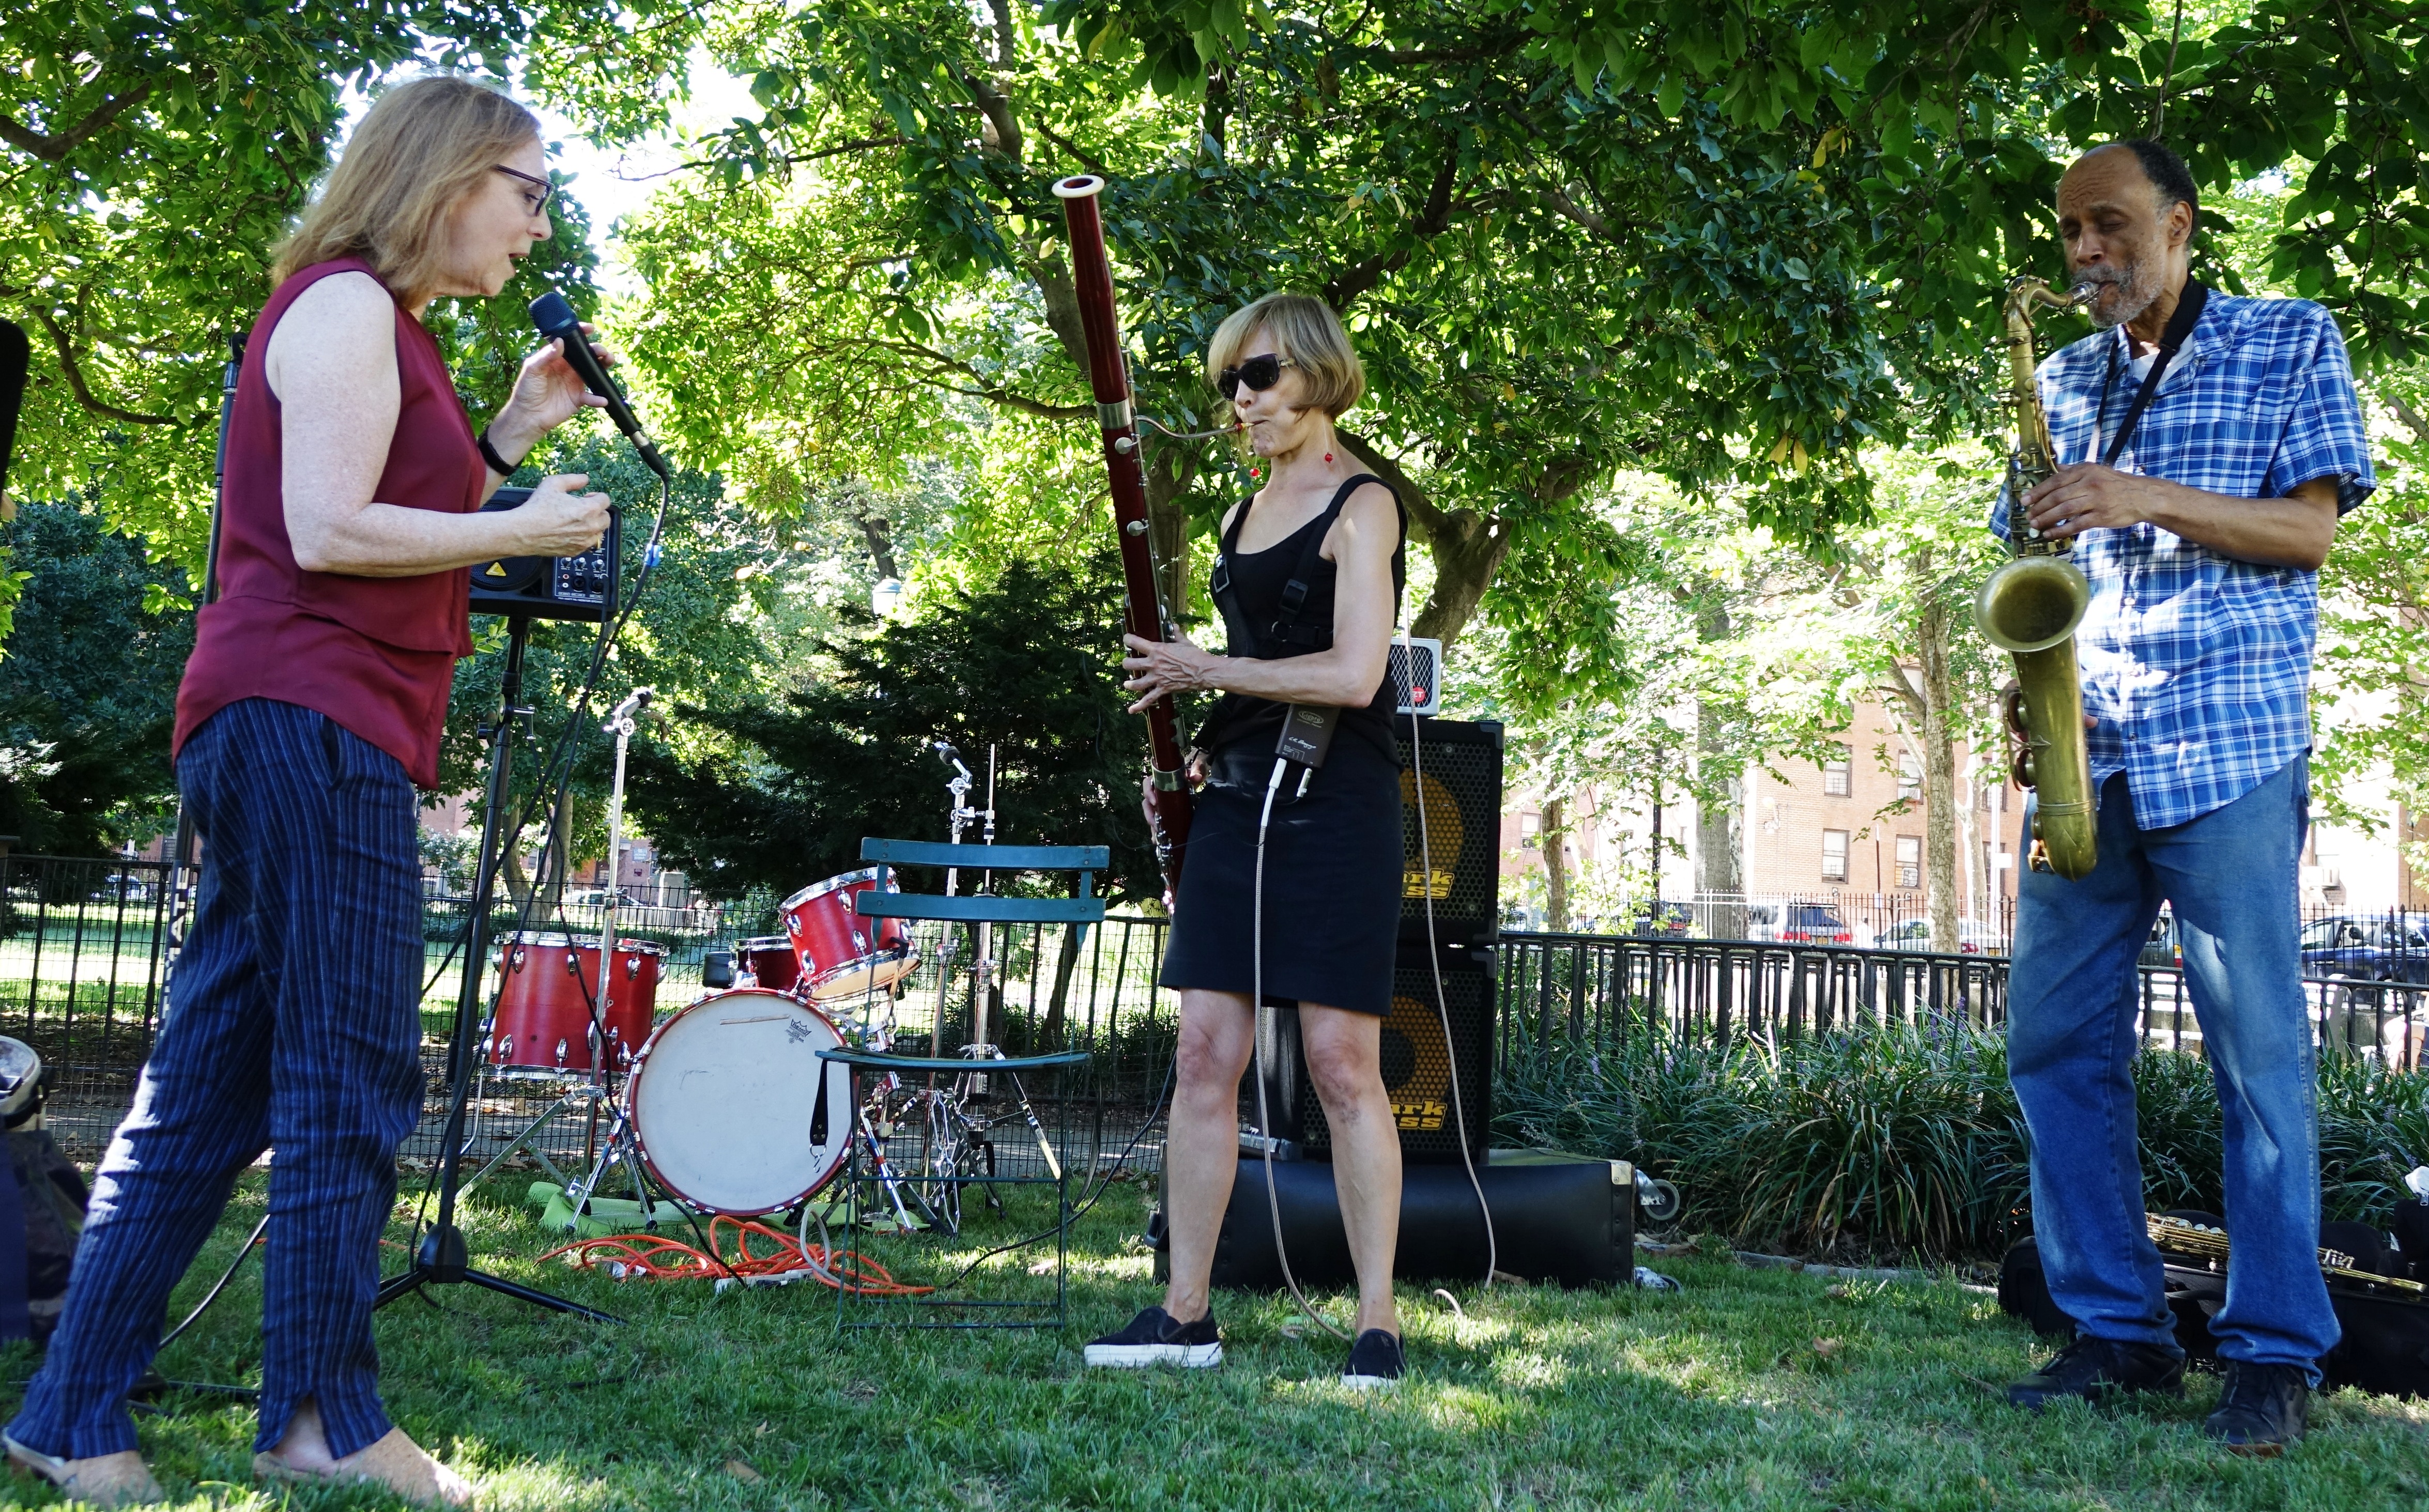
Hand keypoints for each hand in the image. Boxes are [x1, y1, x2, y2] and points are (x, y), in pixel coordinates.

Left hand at [487, 326, 619, 459]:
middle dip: (597, 350)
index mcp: (556, 358)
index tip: (590, 329)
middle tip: (601, 351)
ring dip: (603, 366)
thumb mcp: (532, 369)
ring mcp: (574, 383)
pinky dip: (598, 398)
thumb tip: (560, 341)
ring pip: (593, 372)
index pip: (570, 343)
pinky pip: (591, 397)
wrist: (528, 416)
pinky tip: (601, 399)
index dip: (580, 334)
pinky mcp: (578, 399)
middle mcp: (567, 368)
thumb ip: (546, 356)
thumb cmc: (526, 390)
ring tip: (609, 361)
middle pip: (586, 356)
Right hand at [505, 473, 610, 556]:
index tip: (588, 497)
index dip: (597, 496)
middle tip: (583, 508)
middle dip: (597, 511)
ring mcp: (584, 541)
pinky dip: (583, 538)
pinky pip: (587, 544)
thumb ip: (573, 479)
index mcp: (589, 509)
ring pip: (599, 533)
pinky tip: (569, 531)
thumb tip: (584, 479)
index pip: (606, 500)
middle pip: (606, 518)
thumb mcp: (553, 484)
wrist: (524, 532)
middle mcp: (590, 527)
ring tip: (576, 521)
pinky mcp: (576, 551)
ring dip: (592, 525)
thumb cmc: (537, 509)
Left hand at [1121, 631, 1219, 712]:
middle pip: (1129, 664)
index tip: (1126, 639)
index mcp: (1157, 650)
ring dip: (1129, 684)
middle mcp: (1154, 664)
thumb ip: (1176, 635)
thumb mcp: (1184, 642)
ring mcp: (1157, 678)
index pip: (1135, 643)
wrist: (1204, 671)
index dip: (1128, 640)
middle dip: (1126, 663)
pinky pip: (1149, 699)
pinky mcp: (1163, 689)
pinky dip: (1139, 706)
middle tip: (1128, 663)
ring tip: (1127, 684)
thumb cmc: (1195, 656)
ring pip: (1135, 684)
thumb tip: (1174, 627)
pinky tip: (1132, 710)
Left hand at [2021, 462, 2174, 538]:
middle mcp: (2089, 484)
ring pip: (2064, 510)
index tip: (2024, 500)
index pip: (2056, 480)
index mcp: (2085, 471)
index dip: (2038, 491)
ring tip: (2035, 525)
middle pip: (2057, 496)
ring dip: (2046, 519)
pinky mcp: (2101, 516)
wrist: (2142, 496)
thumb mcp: (2096, 470)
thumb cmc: (2116, 484)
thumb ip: (2075, 470)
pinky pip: (2076, 524)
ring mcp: (2095, 500)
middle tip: (2028, 516)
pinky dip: (2061, 530)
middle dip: (2039, 507)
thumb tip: (2057, 466)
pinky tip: (2050, 534)